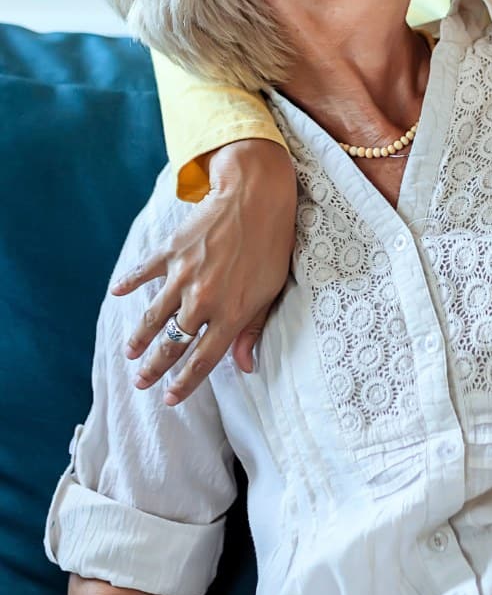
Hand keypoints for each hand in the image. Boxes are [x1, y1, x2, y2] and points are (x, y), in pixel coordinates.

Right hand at [111, 139, 296, 404]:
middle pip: (173, 344)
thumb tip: (246, 367)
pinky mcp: (172, 251)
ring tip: (129, 351)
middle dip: (154, 367)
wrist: (256, 196)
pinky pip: (145, 272)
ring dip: (139, 337)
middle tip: (140, 381)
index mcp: (231, 313)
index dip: (184, 383)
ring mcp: (184, 275)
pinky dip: (129, 282)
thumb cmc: (271, 244)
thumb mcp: (270, 290)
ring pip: (154, 316)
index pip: (202, 360)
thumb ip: (253, 329)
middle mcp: (203, 299)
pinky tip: (118, 292)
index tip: (169, 398)